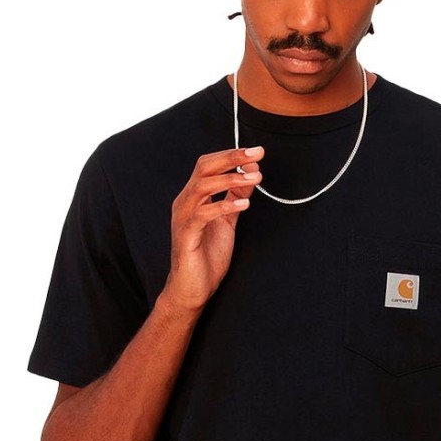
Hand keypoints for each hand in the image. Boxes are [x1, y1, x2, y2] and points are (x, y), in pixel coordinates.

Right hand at [163, 145, 264, 312]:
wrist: (192, 288)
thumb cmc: (207, 256)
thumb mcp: (227, 221)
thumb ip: (234, 197)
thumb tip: (250, 174)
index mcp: (194, 197)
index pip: (209, 164)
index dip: (232, 155)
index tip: (257, 152)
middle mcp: (185, 202)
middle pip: (204, 168)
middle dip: (232, 157)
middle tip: (257, 153)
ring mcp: (184, 217)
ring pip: (202, 186)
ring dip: (231, 179)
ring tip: (255, 177)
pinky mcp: (186, 235)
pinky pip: (203, 214)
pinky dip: (224, 206)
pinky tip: (244, 205)